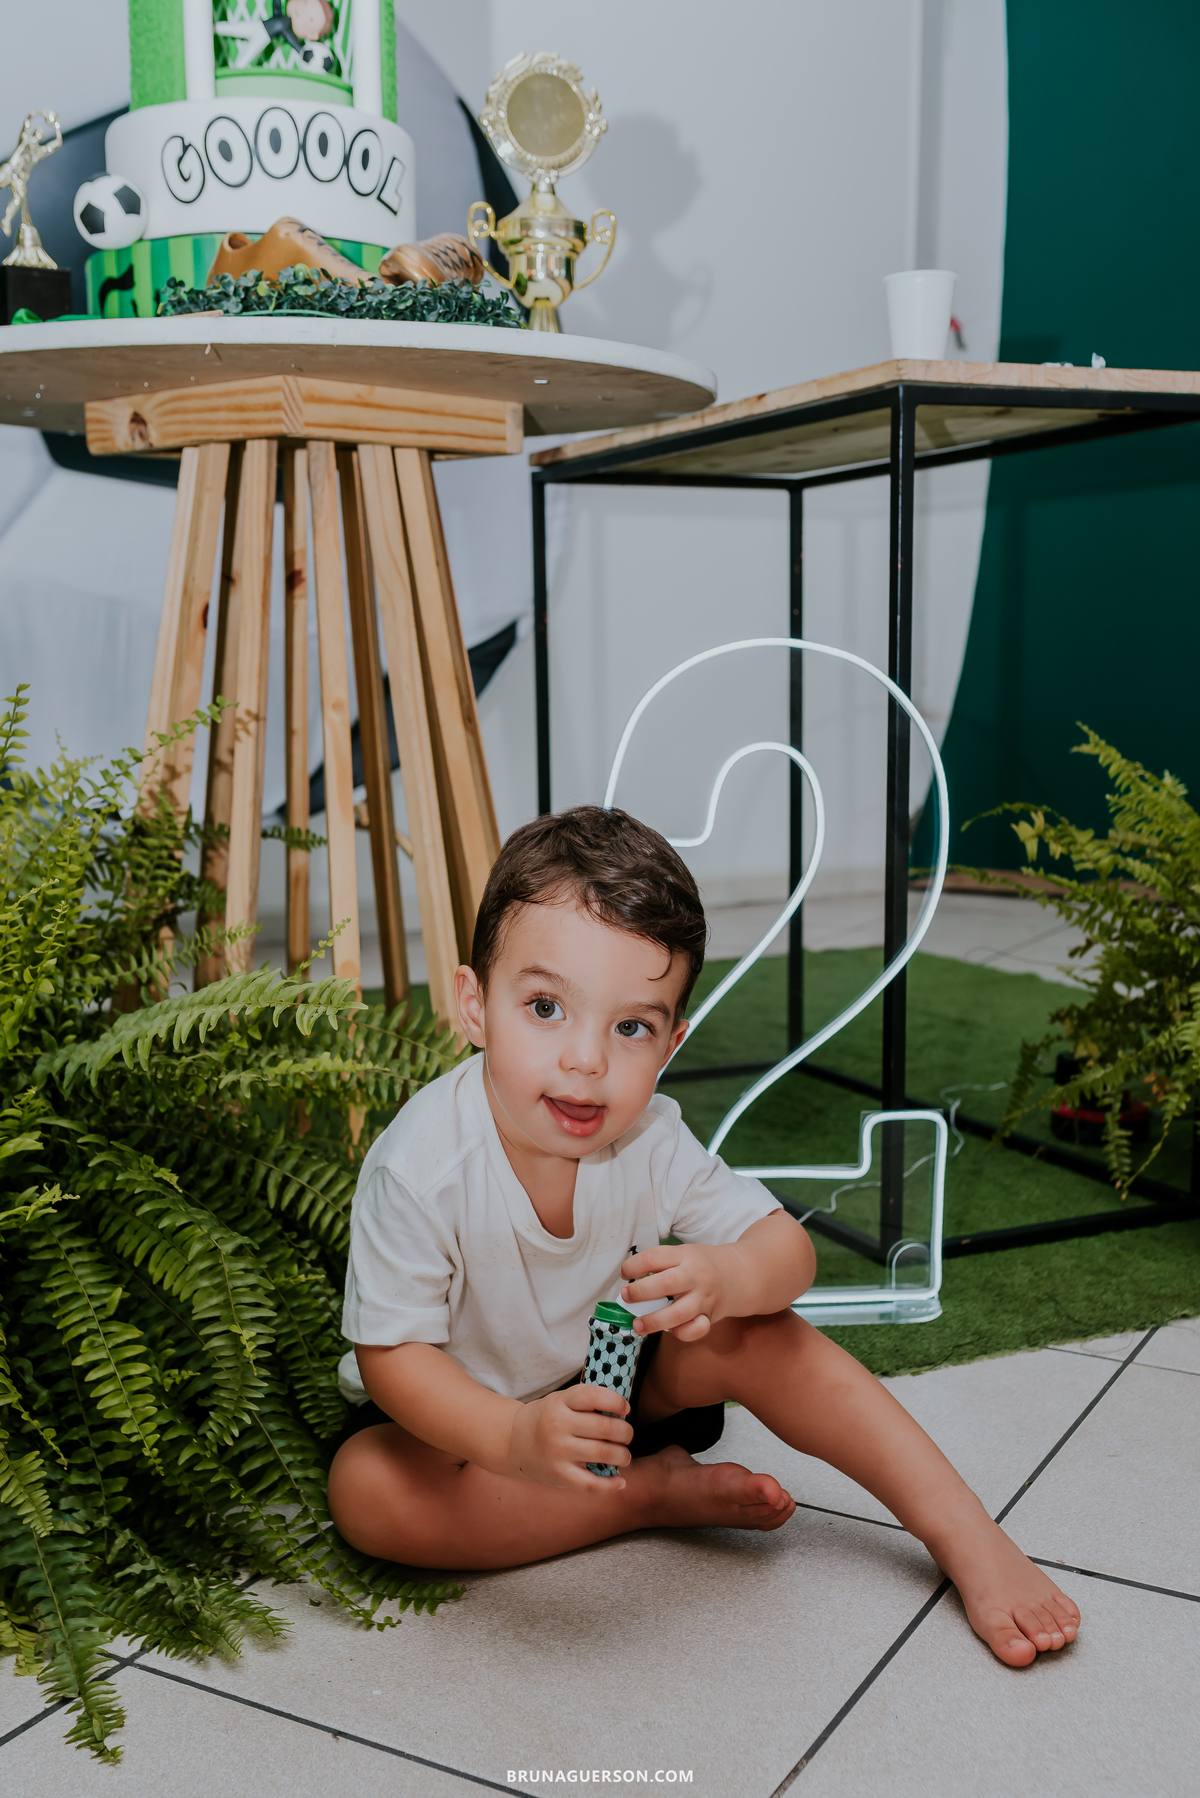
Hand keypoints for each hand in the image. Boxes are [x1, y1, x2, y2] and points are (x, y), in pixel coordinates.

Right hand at [507, 1384, 633, 1491]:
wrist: (513, 1441)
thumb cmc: (547, 1418)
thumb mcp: (560, 1400)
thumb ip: (586, 1403)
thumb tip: (624, 1411)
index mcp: (560, 1402)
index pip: (594, 1396)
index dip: (616, 1402)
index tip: (625, 1409)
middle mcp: (558, 1426)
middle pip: (604, 1427)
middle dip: (625, 1432)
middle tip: (627, 1435)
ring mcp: (558, 1452)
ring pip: (603, 1453)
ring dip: (623, 1455)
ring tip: (624, 1455)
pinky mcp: (559, 1475)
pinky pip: (590, 1484)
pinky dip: (610, 1485)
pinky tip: (620, 1482)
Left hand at [621, 1242, 732, 1341]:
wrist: (741, 1274)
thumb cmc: (702, 1265)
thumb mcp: (684, 1254)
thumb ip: (662, 1264)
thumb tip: (629, 1281)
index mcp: (685, 1255)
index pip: (655, 1257)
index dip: (634, 1265)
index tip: (624, 1273)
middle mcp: (696, 1275)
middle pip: (666, 1283)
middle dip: (641, 1292)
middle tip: (626, 1296)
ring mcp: (704, 1297)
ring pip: (678, 1313)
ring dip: (654, 1321)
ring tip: (637, 1324)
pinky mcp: (710, 1316)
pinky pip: (695, 1330)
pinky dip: (681, 1333)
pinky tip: (670, 1330)